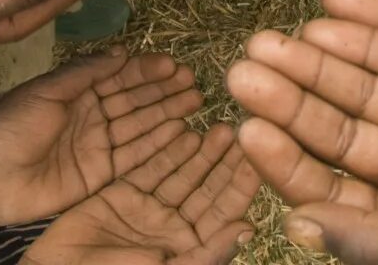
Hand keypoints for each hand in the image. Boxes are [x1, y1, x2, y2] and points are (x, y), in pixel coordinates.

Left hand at [0, 49, 202, 237]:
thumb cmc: (10, 128)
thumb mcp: (46, 91)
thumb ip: (84, 73)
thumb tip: (120, 52)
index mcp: (76, 93)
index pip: (118, 77)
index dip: (145, 70)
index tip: (172, 63)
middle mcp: (91, 116)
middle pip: (135, 100)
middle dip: (163, 90)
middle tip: (193, 80)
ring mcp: (98, 146)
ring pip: (141, 126)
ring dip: (167, 113)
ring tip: (195, 100)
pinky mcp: (102, 175)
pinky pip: (135, 157)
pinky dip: (158, 145)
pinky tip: (181, 132)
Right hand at [23, 124, 260, 264]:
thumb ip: (208, 252)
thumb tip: (248, 229)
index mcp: (190, 249)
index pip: (223, 212)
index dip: (241, 184)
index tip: (257, 156)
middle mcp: (173, 229)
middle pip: (205, 188)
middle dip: (223, 160)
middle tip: (239, 130)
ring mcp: (147, 211)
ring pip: (180, 174)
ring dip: (199, 151)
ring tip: (218, 126)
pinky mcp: (120, 196)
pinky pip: (148, 168)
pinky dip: (164, 149)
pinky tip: (181, 128)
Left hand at [228, 28, 377, 264]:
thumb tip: (298, 229)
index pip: (329, 184)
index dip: (286, 158)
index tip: (248, 127)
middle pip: (341, 122)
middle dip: (295, 93)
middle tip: (250, 60)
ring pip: (369, 75)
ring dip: (324, 55)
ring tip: (277, 32)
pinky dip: (376, 25)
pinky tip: (335, 5)